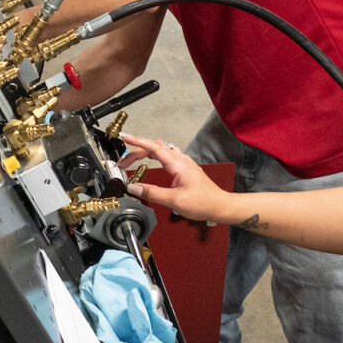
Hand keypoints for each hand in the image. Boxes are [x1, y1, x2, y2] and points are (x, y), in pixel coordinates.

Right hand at [118, 134, 238, 224]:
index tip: (125, 137)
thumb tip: (134, 188)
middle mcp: (181, 160)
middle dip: (136, 151)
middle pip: (154, 147)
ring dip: (145, 152)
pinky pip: (166, 156)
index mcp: (178, 164)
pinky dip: (154, 156)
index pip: (154, 147)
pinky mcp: (184, 168)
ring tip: (132, 160)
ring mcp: (183, 163)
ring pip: (160, 150)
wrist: (220, 206)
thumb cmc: (203, 202)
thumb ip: (152, 193)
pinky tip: (151, 162)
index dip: (137, 141)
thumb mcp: (175, 200)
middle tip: (123, 162)